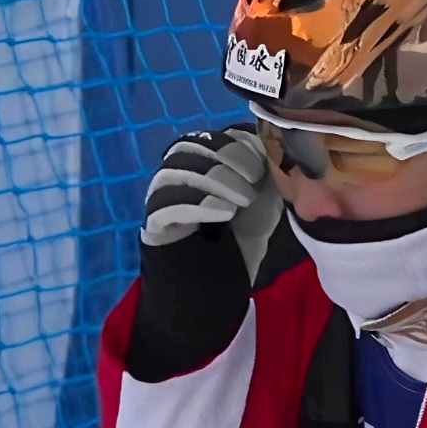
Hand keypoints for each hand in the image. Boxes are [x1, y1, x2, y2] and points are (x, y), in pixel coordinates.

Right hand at [142, 127, 280, 281]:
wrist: (220, 291)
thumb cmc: (240, 243)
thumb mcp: (264, 203)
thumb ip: (267, 172)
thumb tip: (272, 145)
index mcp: (202, 166)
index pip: (209, 136)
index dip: (236, 141)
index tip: (263, 160)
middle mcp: (177, 176)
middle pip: (188, 145)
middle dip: (226, 155)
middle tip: (254, 179)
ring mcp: (162, 199)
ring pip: (174, 170)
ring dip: (213, 178)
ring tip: (242, 201)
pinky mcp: (154, 225)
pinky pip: (164, 204)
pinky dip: (197, 204)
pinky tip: (225, 214)